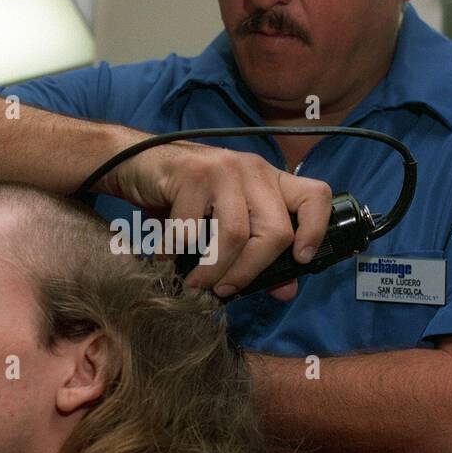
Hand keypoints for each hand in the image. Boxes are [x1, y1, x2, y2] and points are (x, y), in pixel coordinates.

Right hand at [102, 140, 332, 301]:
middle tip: (226, 289)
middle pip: (275, 231)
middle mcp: (254, 170)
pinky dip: (179, 254)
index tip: (300, 259)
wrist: (135, 162)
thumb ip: (258, 254)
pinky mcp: (192, 174)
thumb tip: (286, 290)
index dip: (316, 230)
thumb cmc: (185, 198)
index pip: (316, 196)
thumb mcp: (224, 222)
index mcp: (270, 181)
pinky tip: (169, 258)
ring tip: (197, 284)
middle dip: (250, 271)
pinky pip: (193, 230)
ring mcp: (224, 169)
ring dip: (214, 270)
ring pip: (236, 234)